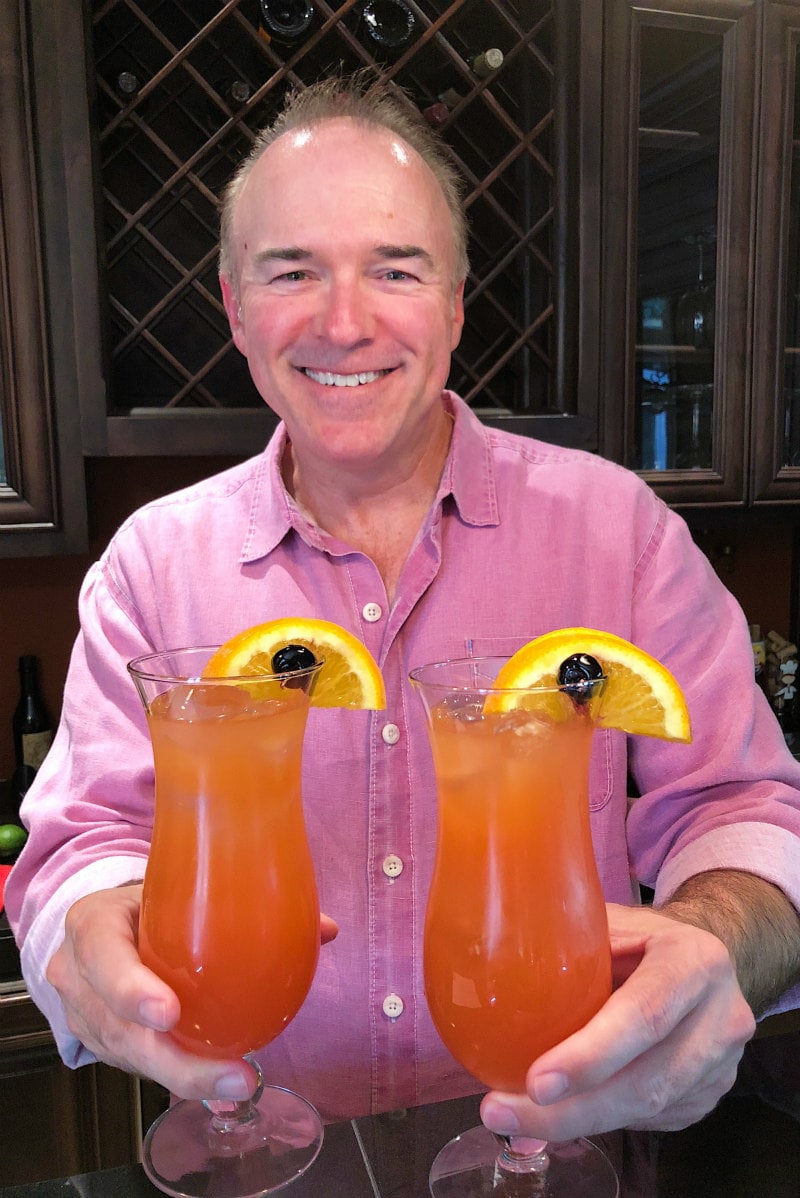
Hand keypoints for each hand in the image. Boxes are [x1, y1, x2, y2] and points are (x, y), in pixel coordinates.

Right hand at [46, 884, 338, 1100]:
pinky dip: (184, 1076)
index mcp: (92, 923)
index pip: (101, 953)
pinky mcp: (104, 1045)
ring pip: (134, 1058)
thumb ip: (241, 903)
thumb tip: (324, 928)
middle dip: (178, 1061)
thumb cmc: (144, 903)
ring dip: (188, 1076)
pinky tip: (224, 1089)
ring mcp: (86, 1018)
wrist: (97, 925)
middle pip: (121, 1028)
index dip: (129, 987)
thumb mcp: (175, 890)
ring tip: (239, 1085)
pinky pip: (143, 1066)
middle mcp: (78, 975)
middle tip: (234, 1073)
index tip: (170, 1013)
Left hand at [480, 902, 755, 1139]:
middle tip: (502, 1112)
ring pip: (647, 1111)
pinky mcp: (708, 1097)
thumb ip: (571, 937)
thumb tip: (486, 959)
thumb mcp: (615, 921)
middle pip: (647, 1081)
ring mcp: (720, 1066)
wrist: (705, 961)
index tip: (536, 1081)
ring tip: (512, 1118)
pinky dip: (600, 1120)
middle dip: (570, 1110)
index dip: (590, 1054)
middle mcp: (720, 1017)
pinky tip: (560, 1111)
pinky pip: (649, 1122)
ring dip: (576, 1122)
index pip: (644, 1015)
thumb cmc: (643, 936)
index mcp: (694, 961)